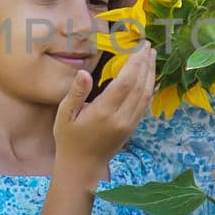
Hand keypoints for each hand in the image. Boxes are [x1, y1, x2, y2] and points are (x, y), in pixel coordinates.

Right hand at [54, 44, 156, 176]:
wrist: (82, 167)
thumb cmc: (69, 139)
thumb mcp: (64, 115)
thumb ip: (75, 93)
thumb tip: (84, 72)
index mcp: (104, 112)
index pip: (125, 83)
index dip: (134, 63)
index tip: (139, 47)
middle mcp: (121, 118)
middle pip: (140, 86)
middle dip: (145, 64)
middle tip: (148, 46)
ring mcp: (129, 124)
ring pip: (146, 95)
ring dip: (150, 74)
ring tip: (151, 57)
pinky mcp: (132, 128)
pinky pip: (145, 105)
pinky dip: (149, 89)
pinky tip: (150, 78)